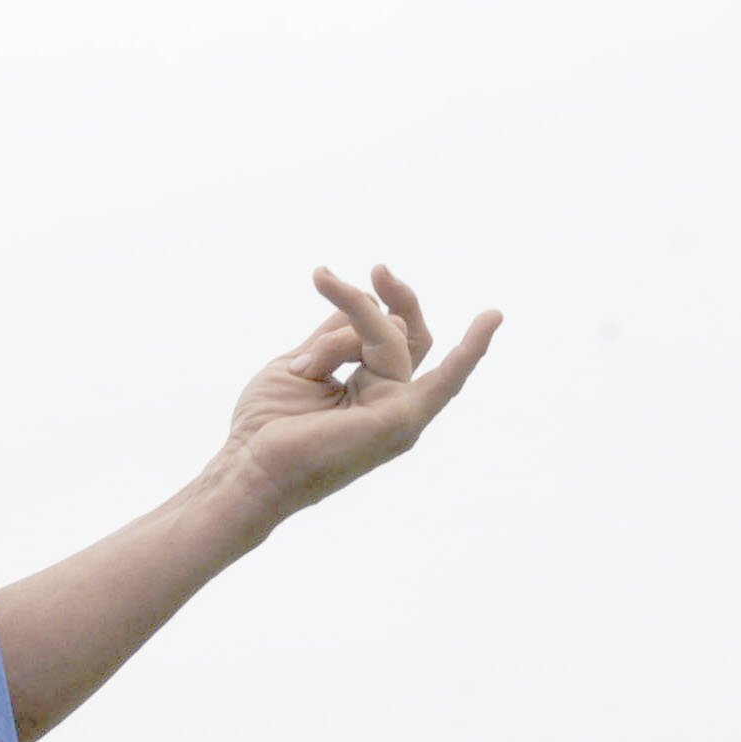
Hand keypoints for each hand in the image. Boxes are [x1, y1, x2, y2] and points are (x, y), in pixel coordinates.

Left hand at [219, 265, 502, 519]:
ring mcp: (402, 412)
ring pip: (390, 341)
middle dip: (369, 301)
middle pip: (397, 331)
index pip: (384, 332)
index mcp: (372, 389)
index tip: (323, 276)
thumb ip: (337, 335)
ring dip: (337, 341)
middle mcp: (395, 400)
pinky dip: (470, 351)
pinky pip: (445, 381)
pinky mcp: (400, 420)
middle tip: (347, 275)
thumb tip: (363, 300)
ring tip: (302, 370)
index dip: (362, 300)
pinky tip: (491, 319)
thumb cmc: (267, 425)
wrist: (249, 466)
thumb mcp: (301, 364)